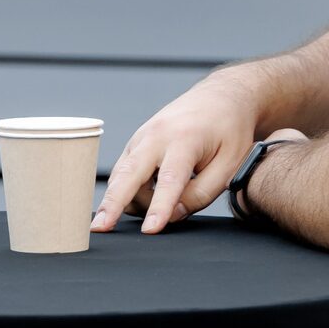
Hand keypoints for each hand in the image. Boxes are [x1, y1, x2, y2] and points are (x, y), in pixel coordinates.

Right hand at [90, 75, 261, 234]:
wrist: (220, 97)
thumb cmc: (229, 130)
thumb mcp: (229, 165)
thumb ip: (201, 194)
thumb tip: (172, 215)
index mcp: (185, 139)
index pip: (170, 180)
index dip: (159, 208)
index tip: (149, 230)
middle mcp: (157, 135)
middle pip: (129, 173)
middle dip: (112, 203)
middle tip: (99, 228)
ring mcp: (142, 136)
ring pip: (123, 175)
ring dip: (125, 199)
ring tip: (150, 215)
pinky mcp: (137, 141)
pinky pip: (125, 170)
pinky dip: (128, 188)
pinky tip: (145, 199)